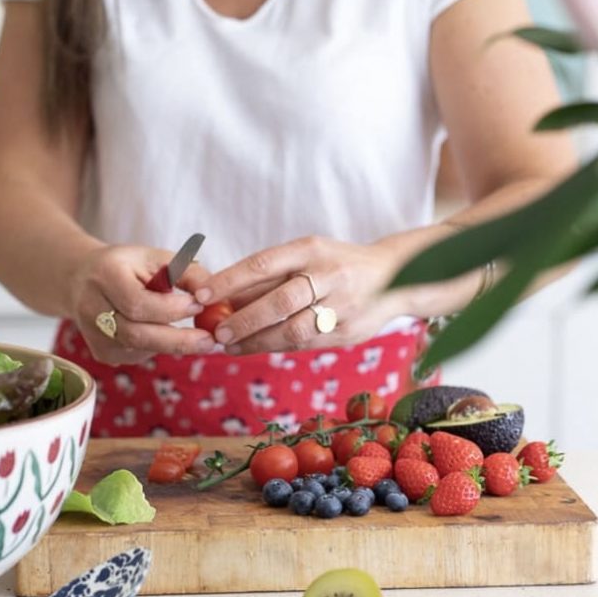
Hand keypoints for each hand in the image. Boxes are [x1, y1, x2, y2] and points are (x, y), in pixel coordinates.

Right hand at [68, 244, 215, 363]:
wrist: (83, 279)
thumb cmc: (129, 266)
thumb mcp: (158, 258)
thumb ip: (188, 273)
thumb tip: (214, 295)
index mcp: (105, 276)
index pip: (137, 303)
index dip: (170, 309)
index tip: (199, 305)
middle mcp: (92, 308)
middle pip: (137, 334)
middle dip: (178, 340)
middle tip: (210, 341)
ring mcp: (94, 335)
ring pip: (141, 348)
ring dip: (172, 344)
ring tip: (197, 336)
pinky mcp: (102, 352)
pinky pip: (138, 355)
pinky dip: (159, 346)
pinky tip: (165, 332)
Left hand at [192, 235, 411, 354]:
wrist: (395, 276)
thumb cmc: (336, 264)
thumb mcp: (306, 257)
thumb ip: (269, 277)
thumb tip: (221, 298)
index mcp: (311, 249)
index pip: (263, 264)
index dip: (229, 281)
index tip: (202, 296)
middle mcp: (328, 275)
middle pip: (279, 301)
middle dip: (243, 319)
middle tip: (216, 331)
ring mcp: (342, 305)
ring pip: (292, 330)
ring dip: (256, 340)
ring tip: (229, 345)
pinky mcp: (349, 332)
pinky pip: (306, 344)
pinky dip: (275, 347)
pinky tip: (254, 347)